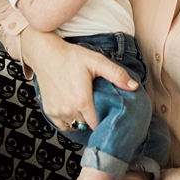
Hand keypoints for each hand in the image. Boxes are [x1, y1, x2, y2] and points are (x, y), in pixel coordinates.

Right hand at [22, 31, 137, 132]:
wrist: (46, 54)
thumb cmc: (70, 56)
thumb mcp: (97, 61)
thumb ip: (117, 74)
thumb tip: (134, 87)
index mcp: (82, 101)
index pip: (97, 124)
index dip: (104, 122)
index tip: (108, 116)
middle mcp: (69, 109)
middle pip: (87, 125)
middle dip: (94, 119)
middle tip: (98, 107)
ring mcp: (58, 112)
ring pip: (75, 125)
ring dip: (81, 120)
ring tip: (85, 107)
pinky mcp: (49, 111)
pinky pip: (63, 125)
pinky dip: (69, 121)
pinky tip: (74, 111)